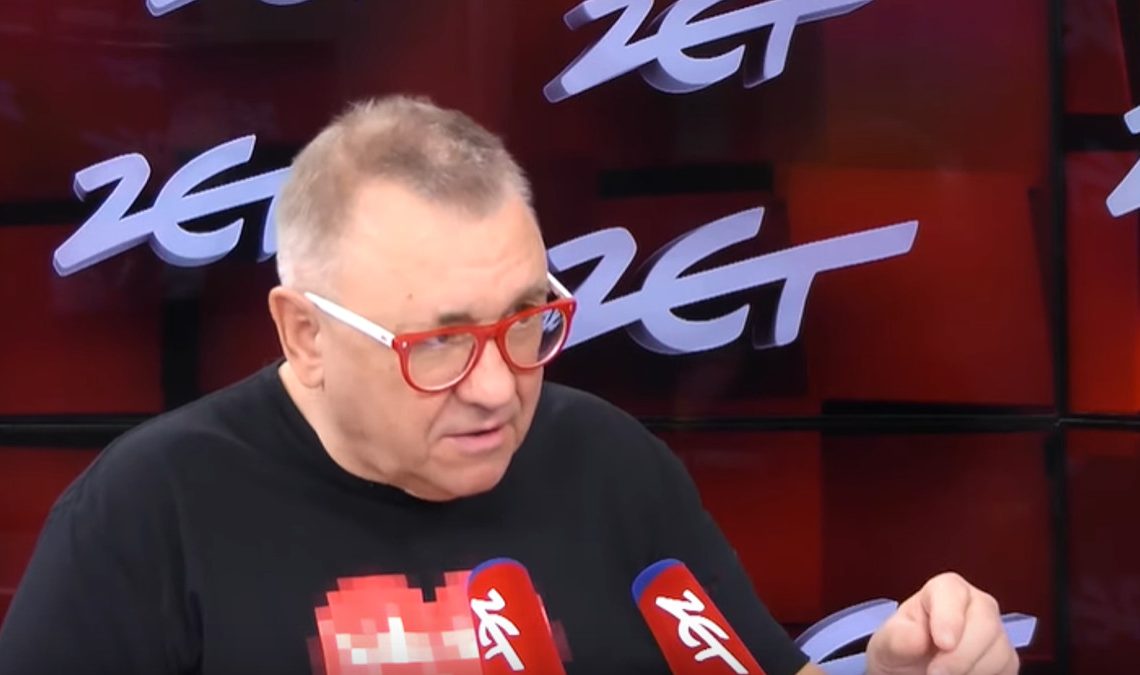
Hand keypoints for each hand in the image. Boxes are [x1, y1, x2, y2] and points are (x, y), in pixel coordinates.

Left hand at [865, 572, 1017, 674]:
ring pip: (999, 651)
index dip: (950, 617)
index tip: (942, 644)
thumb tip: (917, 635)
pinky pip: (1006, 670)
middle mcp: (976, 605)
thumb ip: (897, 638)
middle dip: (962, 654)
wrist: (911, 672)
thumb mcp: (887, 644)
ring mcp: (995, 633)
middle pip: (985, 623)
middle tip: (935, 674)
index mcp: (943, 590)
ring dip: (970, 671)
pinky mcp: (1006, 660)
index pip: (952, 591)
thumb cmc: (901, 649)